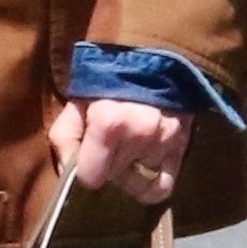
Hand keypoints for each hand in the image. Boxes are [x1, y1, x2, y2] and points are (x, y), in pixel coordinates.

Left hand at [48, 97, 189, 206]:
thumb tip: (68, 170)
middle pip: (114, 180)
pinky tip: (144, 168)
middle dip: (107, 168)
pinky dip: (152, 184)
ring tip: (128, 150)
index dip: (86, 171)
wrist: (153, 60)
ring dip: (129, 173)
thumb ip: (65, 137)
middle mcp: (140, 135)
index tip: (87, 161)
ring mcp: (164, 142)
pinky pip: (163, 187)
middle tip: (108, 148)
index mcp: (109, 123)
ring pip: (137, 184)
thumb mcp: (77, 102)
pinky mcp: (181, 148)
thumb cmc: (108, 83)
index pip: (91, 178)